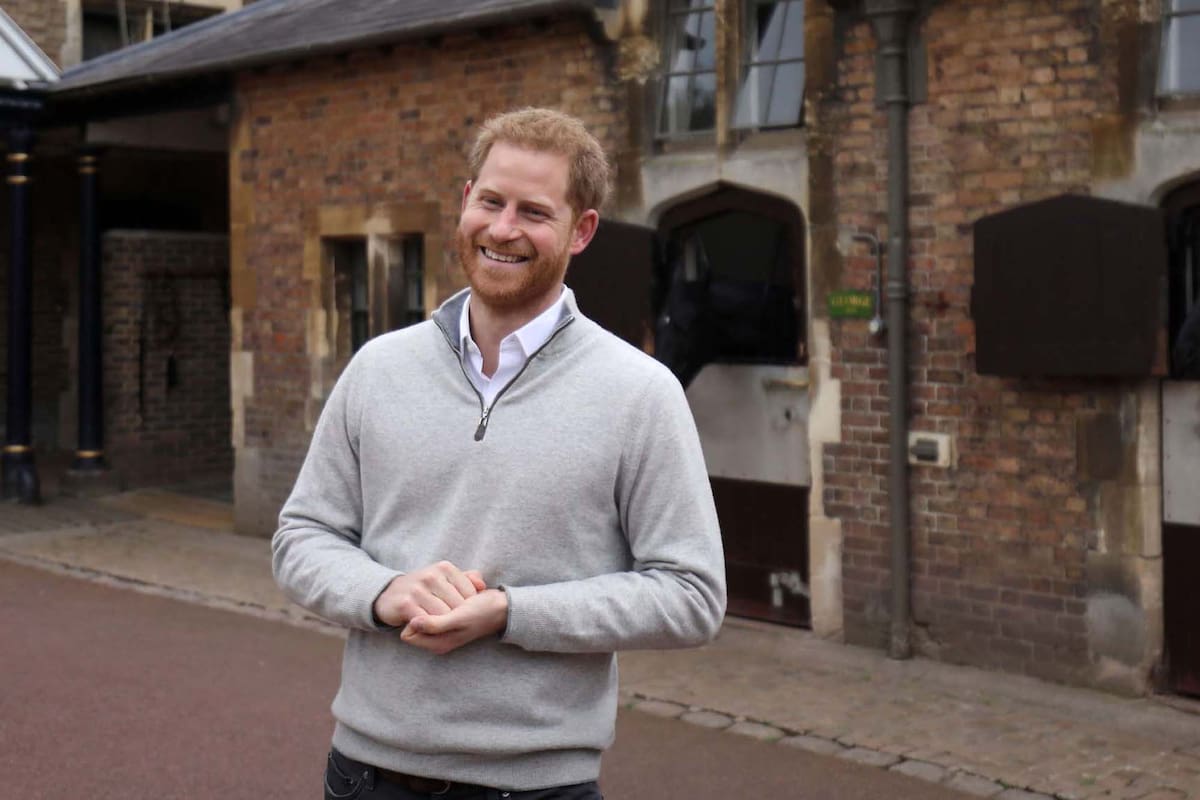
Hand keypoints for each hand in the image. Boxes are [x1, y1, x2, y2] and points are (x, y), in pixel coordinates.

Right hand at [372, 561, 486, 627]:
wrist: (389, 594)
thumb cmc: (423, 589)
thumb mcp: (444, 580)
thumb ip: (465, 580)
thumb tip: (483, 586)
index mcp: (444, 568)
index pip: (470, 592)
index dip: (470, 607)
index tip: (464, 613)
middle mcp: (431, 575)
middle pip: (458, 605)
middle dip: (458, 618)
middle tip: (455, 625)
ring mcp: (418, 589)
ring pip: (444, 615)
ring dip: (445, 625)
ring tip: (444, 628)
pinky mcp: (406, 604)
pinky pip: (427, 622)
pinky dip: (430, 628)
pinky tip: (430, 628)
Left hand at [400, 589, 508, 654]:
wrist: (502, 606)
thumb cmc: (483, 613)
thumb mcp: (459, 620)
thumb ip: (435, 624)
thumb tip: (410, 623)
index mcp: (437, 643)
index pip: (407, 634)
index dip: (413, 620)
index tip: (428, 608)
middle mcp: (437, 637)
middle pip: (413, 622)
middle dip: (423, 609)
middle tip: (443, 602)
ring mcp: (441, 627)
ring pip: (422, 611)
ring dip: (432, 601)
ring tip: (451, 598)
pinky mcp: (446, 615)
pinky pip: (432, 605)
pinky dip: (439, 598)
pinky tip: (453, 593)